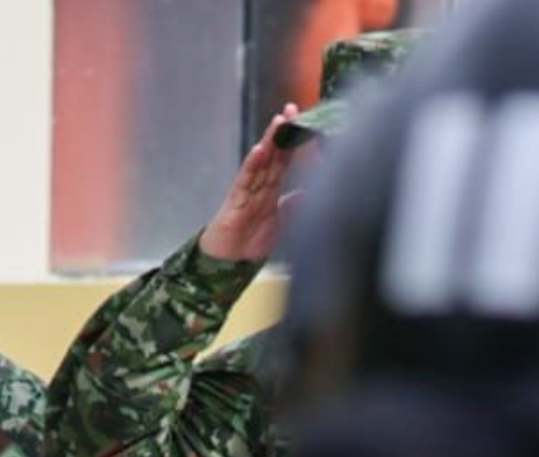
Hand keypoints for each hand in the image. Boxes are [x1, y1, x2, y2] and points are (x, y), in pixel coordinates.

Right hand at [197, 103, 302, 262]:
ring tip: (279, 123)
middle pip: (274, 155)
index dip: (296, 143)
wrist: (227, 264)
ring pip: (260, 163)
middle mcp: (259, 187)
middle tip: (294, 109)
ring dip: (270, 142)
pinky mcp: (235, 202)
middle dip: (283, 133)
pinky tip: (259, 151)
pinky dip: (252, 166)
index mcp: (271, 190)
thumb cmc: (250, 243)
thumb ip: (295, 207)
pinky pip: (244, 181)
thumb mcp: (282, 225)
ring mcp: (247, 192)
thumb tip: (312, 191)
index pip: (285, 160)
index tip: (307, 122)